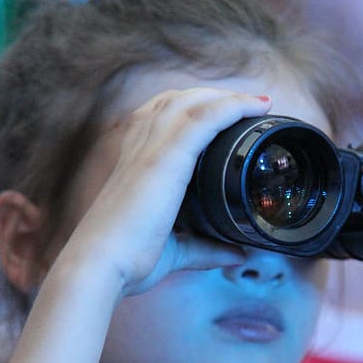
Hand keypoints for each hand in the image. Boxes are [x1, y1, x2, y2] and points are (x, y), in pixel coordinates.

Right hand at [56, 88, 272, 295]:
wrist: (104, 265)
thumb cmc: (128, 260)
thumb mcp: (174, 250)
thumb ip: (204, 248)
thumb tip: (236, 254)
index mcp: (132, 160)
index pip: (159, 116)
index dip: (191, 108)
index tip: (224, 111)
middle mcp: (138, 145)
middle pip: (177, 100)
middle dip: (214, 96)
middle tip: (250, 103)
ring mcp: (150, 147)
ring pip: (192, 102)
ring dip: (228, 97)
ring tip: (258, 101)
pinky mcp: (166, 157)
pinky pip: (205, 118)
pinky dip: (233, 107)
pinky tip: (257, 105)